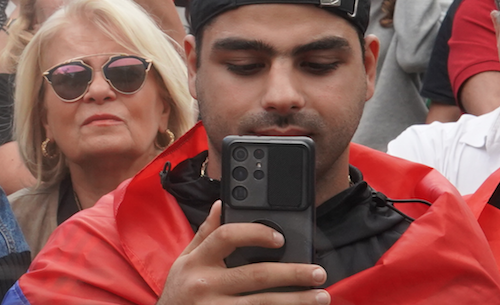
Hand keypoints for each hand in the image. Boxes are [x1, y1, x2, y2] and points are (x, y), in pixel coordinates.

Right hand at [157, 202, 328, 304]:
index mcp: (197, 262)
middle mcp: (207, 285)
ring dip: (296, 300)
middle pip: (256, 275)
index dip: (255, 233)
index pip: (226, 237)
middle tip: (318, 272)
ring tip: (320, 297)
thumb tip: (220, 204)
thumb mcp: (184, 261)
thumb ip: (205, 234)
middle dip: (292, 273)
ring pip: (264, 304)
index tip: (280, 238)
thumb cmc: (178, 293)